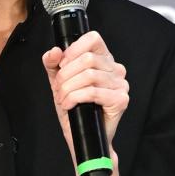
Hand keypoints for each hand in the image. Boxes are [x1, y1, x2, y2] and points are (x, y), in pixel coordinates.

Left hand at [42, 30, 128, 159]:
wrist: (82, 136)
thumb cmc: (75, 109)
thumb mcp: (59, 83)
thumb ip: (53, 65)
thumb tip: (54, 51)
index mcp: (104, 60)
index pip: (93, 39)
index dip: (74, 49)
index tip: (62, 64)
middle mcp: (115, 69)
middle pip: (88, 59)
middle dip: (66, 74)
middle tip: (59, 89)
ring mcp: (120, 84)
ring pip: (90, 75)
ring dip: (69, 88)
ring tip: (63, 99)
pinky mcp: (120, 99)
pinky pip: (94, 92)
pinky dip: (76, 97)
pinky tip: (70, 104)